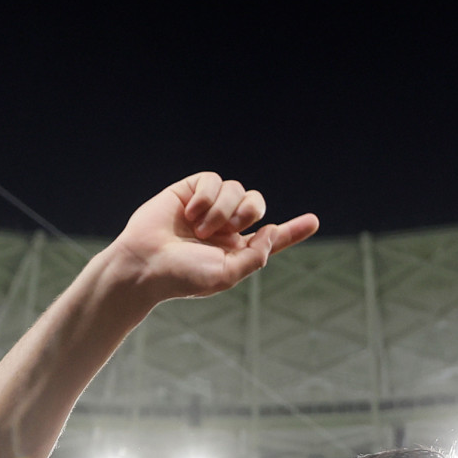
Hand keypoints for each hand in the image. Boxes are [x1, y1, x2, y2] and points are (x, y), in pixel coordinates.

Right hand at [100, 173, 318, 305]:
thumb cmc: (182, 277)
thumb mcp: (225, 275)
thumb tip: (271, 229)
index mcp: (236, 250)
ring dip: (222, 209)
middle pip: (256, 203)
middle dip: (249, 210)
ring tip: (200, 228)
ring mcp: (207, 207)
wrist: (144, 264)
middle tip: (230, 227)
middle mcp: (225, 227)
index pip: (270, 237)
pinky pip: (212, 180)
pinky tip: (190, 213)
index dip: (293, 230)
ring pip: (236, 189)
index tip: (314, 221)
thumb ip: (256, 255)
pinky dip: (206, 196)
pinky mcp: (189, 191)